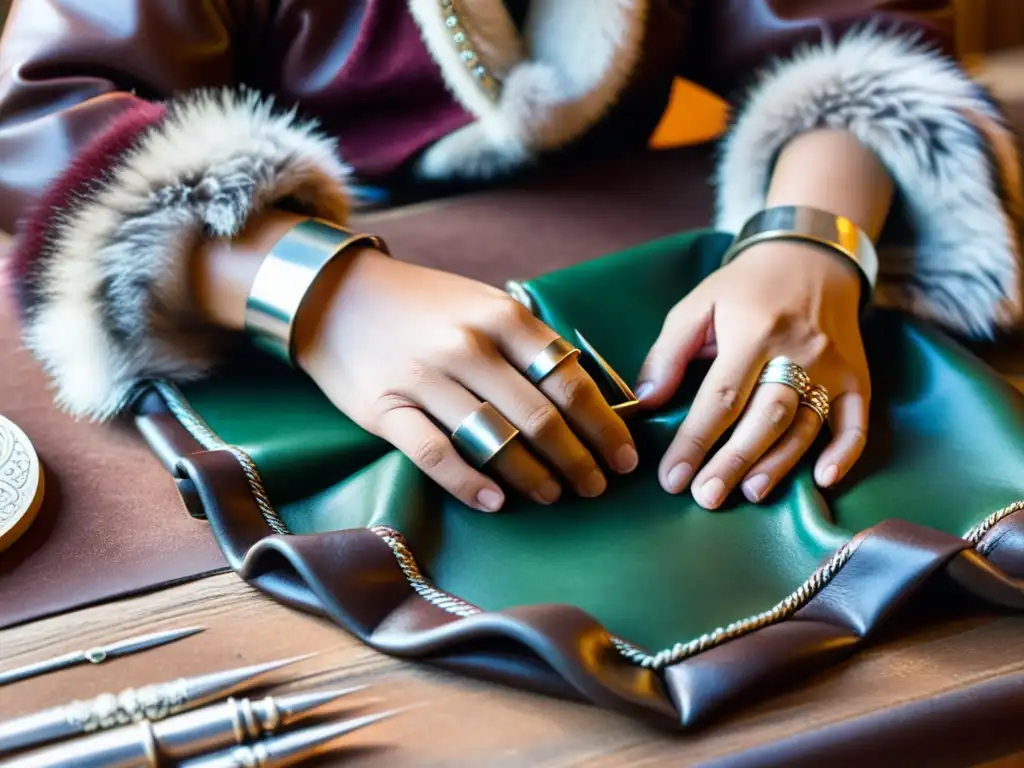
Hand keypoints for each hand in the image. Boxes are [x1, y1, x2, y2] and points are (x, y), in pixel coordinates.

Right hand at [293, 249, 636, 512]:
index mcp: (501, 317)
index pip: (570, 381)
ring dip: (535, 478)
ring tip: (555, 496)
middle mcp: (467, 347)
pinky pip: (436, 455)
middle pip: (541, 418)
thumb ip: (530, 344)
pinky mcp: (385, 409)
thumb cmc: (424, 305)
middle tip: (597, 487)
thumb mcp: (483, 303)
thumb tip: (587, 396)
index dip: (605, 426)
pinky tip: (497, 502)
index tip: (624, 457)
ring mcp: (424, 378)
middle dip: (579, 460)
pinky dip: (470, 484)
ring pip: (495, 441)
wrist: (336, 296)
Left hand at [636, 242, 870, 508]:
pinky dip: (844, 454)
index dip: (695, 441)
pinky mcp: (857, 378)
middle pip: (764, 418)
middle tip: (705, 497)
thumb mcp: (697, 305)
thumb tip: (645, 403)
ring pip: (805, 426)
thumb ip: (668, 353)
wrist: (812, 257)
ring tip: (748, 493)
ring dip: (778, 465)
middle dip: (733, 461)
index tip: (672, 477)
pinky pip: (855, 422)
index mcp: (753, 332)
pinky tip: (823, 480)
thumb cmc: (745, 288)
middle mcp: (797, 351)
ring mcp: (832, 367)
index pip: (720, 397)